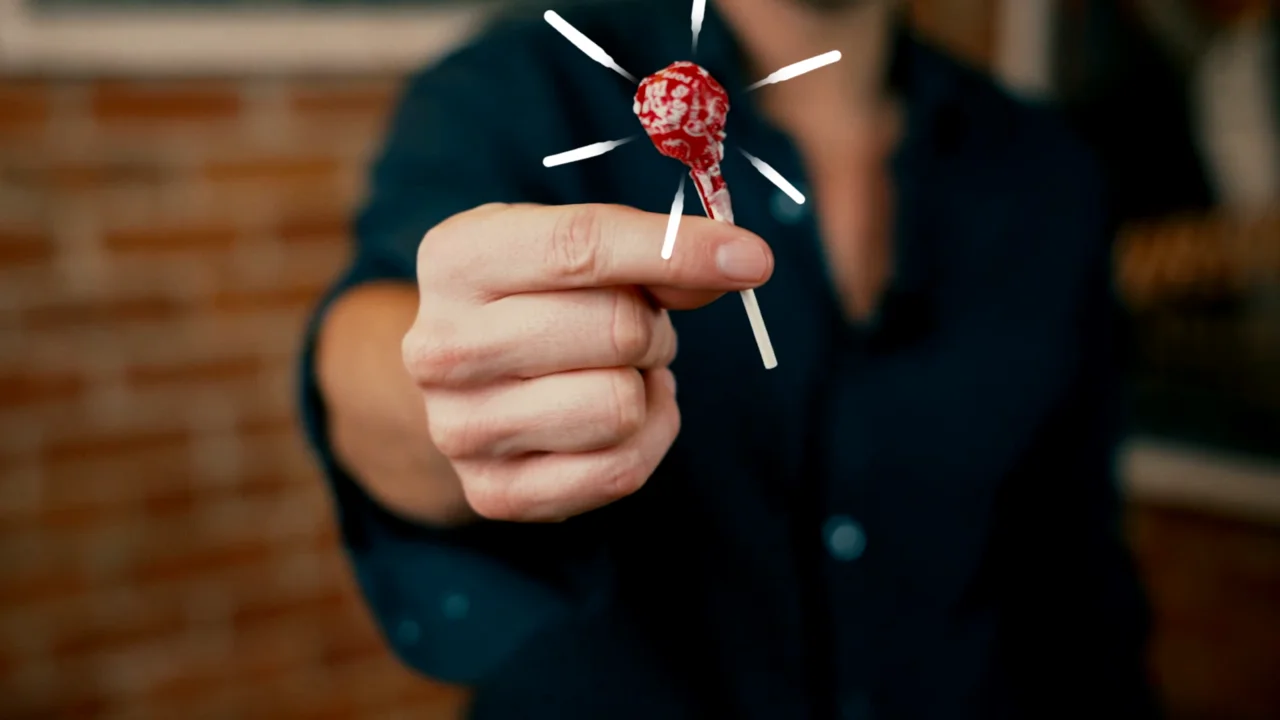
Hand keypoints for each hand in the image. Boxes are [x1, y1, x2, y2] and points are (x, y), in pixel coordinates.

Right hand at [402, 203, 773, 521]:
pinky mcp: (493, 492)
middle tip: (637, 329)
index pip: (581, 247)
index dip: (679, 250)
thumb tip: (737, 266)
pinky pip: (620, 470)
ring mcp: (460, 428)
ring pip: (620, 406)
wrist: (465, 382)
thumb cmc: (536, 296)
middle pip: (615, 331)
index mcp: (455, 258)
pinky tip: (624, 416)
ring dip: (645, 384)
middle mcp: (440, 346)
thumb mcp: (575, 246)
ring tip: (616, 372)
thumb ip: (655, 250)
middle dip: (653, 327)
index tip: (752, 257)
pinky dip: (646, 436)